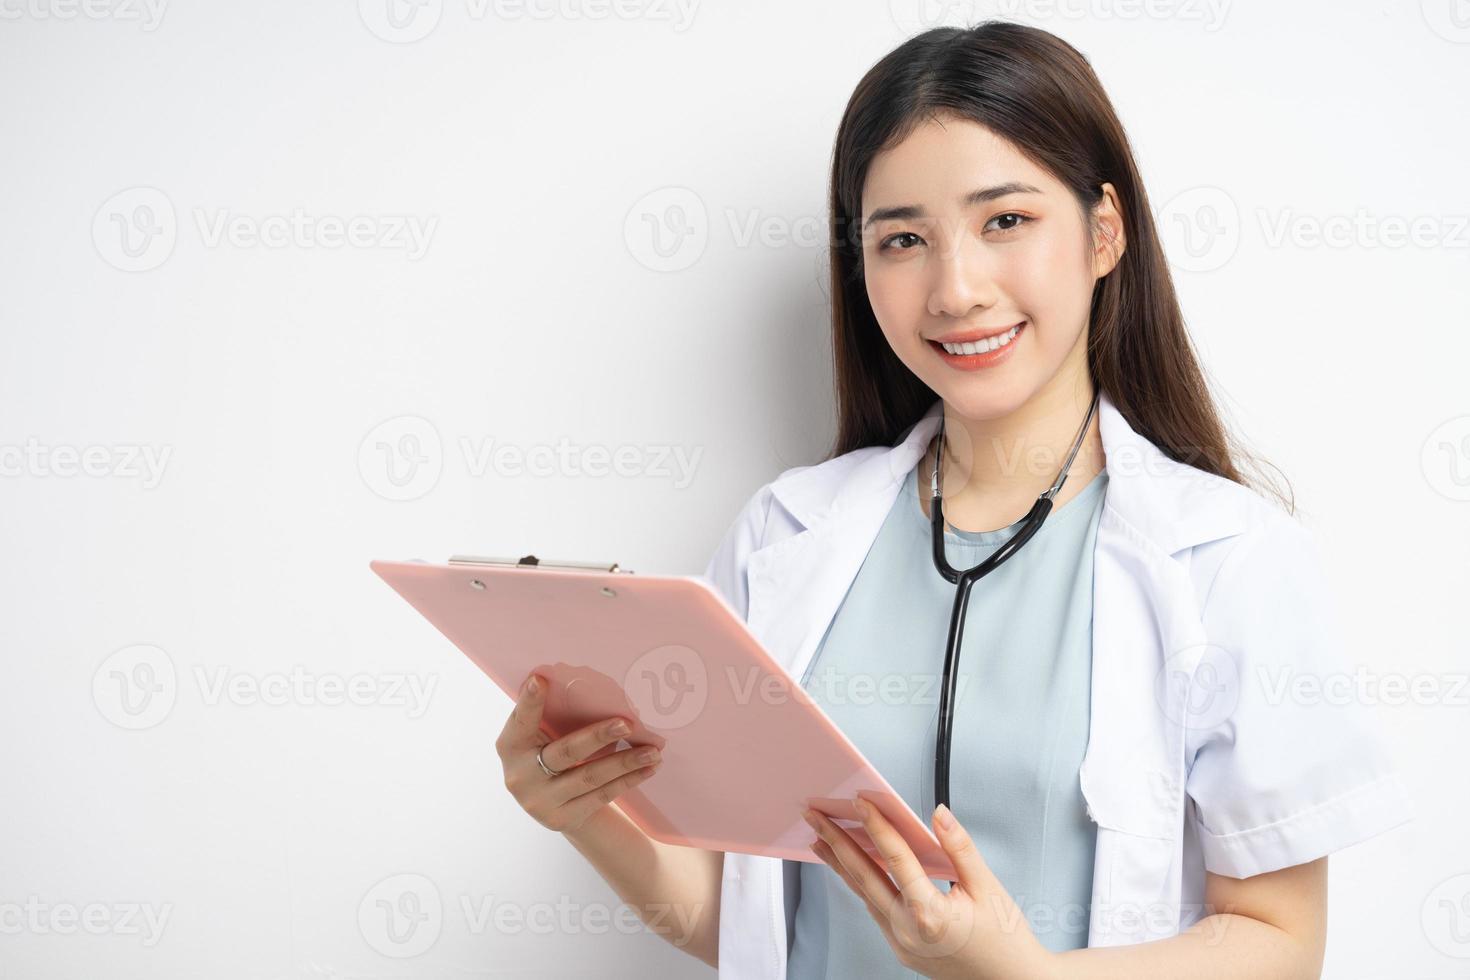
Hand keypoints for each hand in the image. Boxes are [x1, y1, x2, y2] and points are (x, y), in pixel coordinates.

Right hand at [495, 672, 662, 834]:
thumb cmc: (550, 756)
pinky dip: (628, 780)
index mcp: (510, 746)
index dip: (530, 702)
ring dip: (626, 762)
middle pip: (565, 752)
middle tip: (628, 723)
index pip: (521, 721)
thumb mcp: (541, 737)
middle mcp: (519, 776)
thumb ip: (550, 715)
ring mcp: (540, 801)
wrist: (554, 807)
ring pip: (590, 777)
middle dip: (599, 736)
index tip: (541, 679)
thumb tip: (568, 677)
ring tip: (653, 751)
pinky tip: (648, 768)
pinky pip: (601, 795)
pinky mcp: (562, 818)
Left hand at [803, 798, 1054, 979]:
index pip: (895, 859)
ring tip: (820, 838)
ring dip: (841, 864)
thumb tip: (939, 814)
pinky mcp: (901, 949)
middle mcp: (908, 931)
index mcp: (930, 915)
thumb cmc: (1006, 940)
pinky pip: (875, 911)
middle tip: (815, 815)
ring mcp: (901, 943)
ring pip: (864, 895)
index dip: (876, 826)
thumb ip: (960, 848)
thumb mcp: (989, 887)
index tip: (859, 802)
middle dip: (836, 842)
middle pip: (864, 876)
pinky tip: (852, 868)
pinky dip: (861, 885)